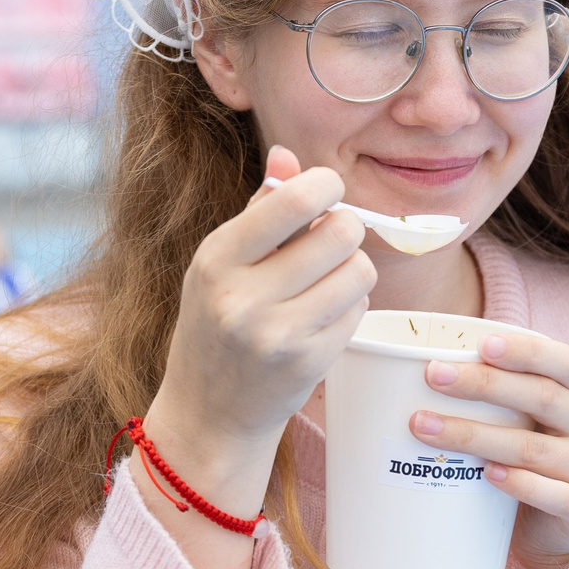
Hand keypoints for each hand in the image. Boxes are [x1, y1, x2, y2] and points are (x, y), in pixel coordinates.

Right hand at [144, 145, 375, 502]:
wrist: (208, 412)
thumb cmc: (215, 323)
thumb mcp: (220, 264)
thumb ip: (259, 210)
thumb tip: (290, 156)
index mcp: (217, 259)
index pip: (295, 199)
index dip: (326, 186)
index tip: (325, 195)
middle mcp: (243, 297)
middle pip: (341, 232)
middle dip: (344, 230)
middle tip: (328, 243)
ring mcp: (279, 335)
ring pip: (359, 271)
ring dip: (352, 270)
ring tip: (324, 283)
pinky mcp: (310, 364)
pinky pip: (359, 310)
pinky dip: (350, 306)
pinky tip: (322, 317)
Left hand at [410, 331, 568, 568]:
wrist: (565, 528)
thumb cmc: (533, 462)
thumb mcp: (526, 423)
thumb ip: (496, 399)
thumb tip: (409, 372)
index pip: (565, 362)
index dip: (526, 351)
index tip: (482, 344)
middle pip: (543, 398)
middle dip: (485, 385)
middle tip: (434, 376)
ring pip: (533, 449)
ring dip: (476, 436)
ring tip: (427, 428)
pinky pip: (555, 496)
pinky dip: (520, 484)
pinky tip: (488, 475)